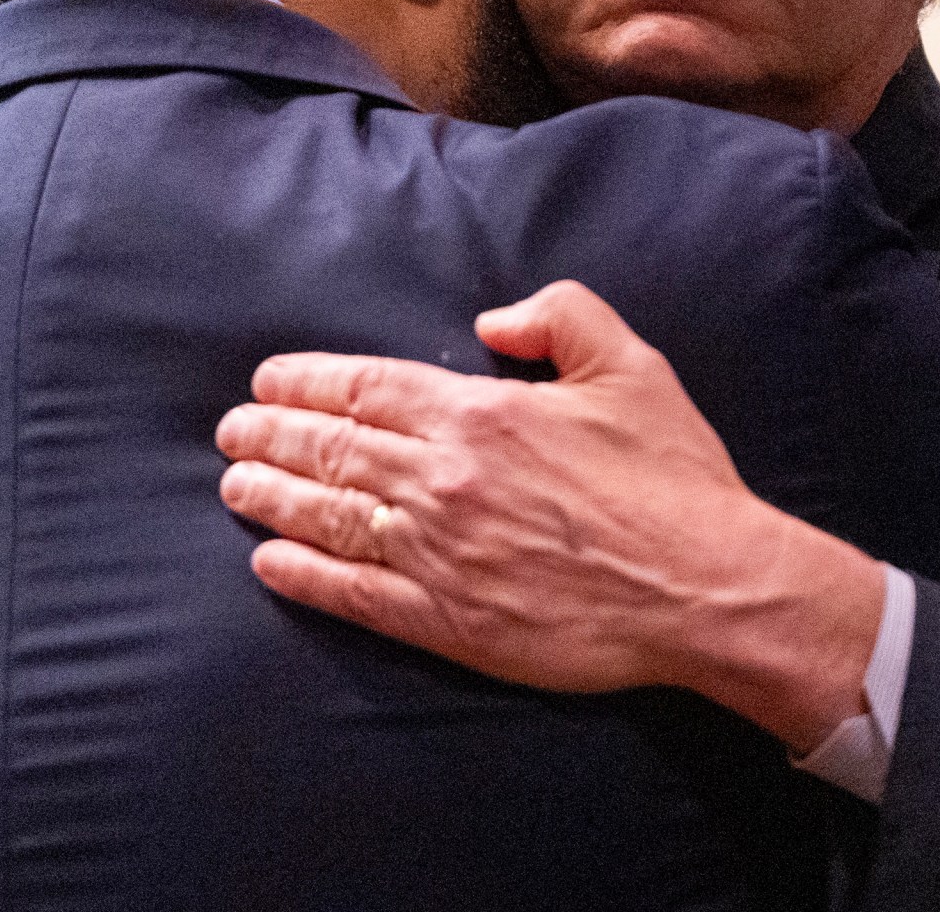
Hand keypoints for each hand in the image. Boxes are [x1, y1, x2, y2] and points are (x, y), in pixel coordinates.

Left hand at [216, 280, 882, 752]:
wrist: (708, 587)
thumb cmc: (674, 478)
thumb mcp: (630, 366)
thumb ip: (562, 316)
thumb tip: (493, 320)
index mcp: (482, 414)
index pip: (366, 388)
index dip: (305, 383)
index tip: (266, 383)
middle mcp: (445, 480)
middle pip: (332, 449)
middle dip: (270, 437)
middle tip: (231, 433)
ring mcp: (439, 554)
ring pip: (329, 517)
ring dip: (273, 498)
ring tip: (235, 486)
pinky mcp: (448, 622)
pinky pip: (353, 594)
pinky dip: (303, 576)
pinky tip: (270, 564)